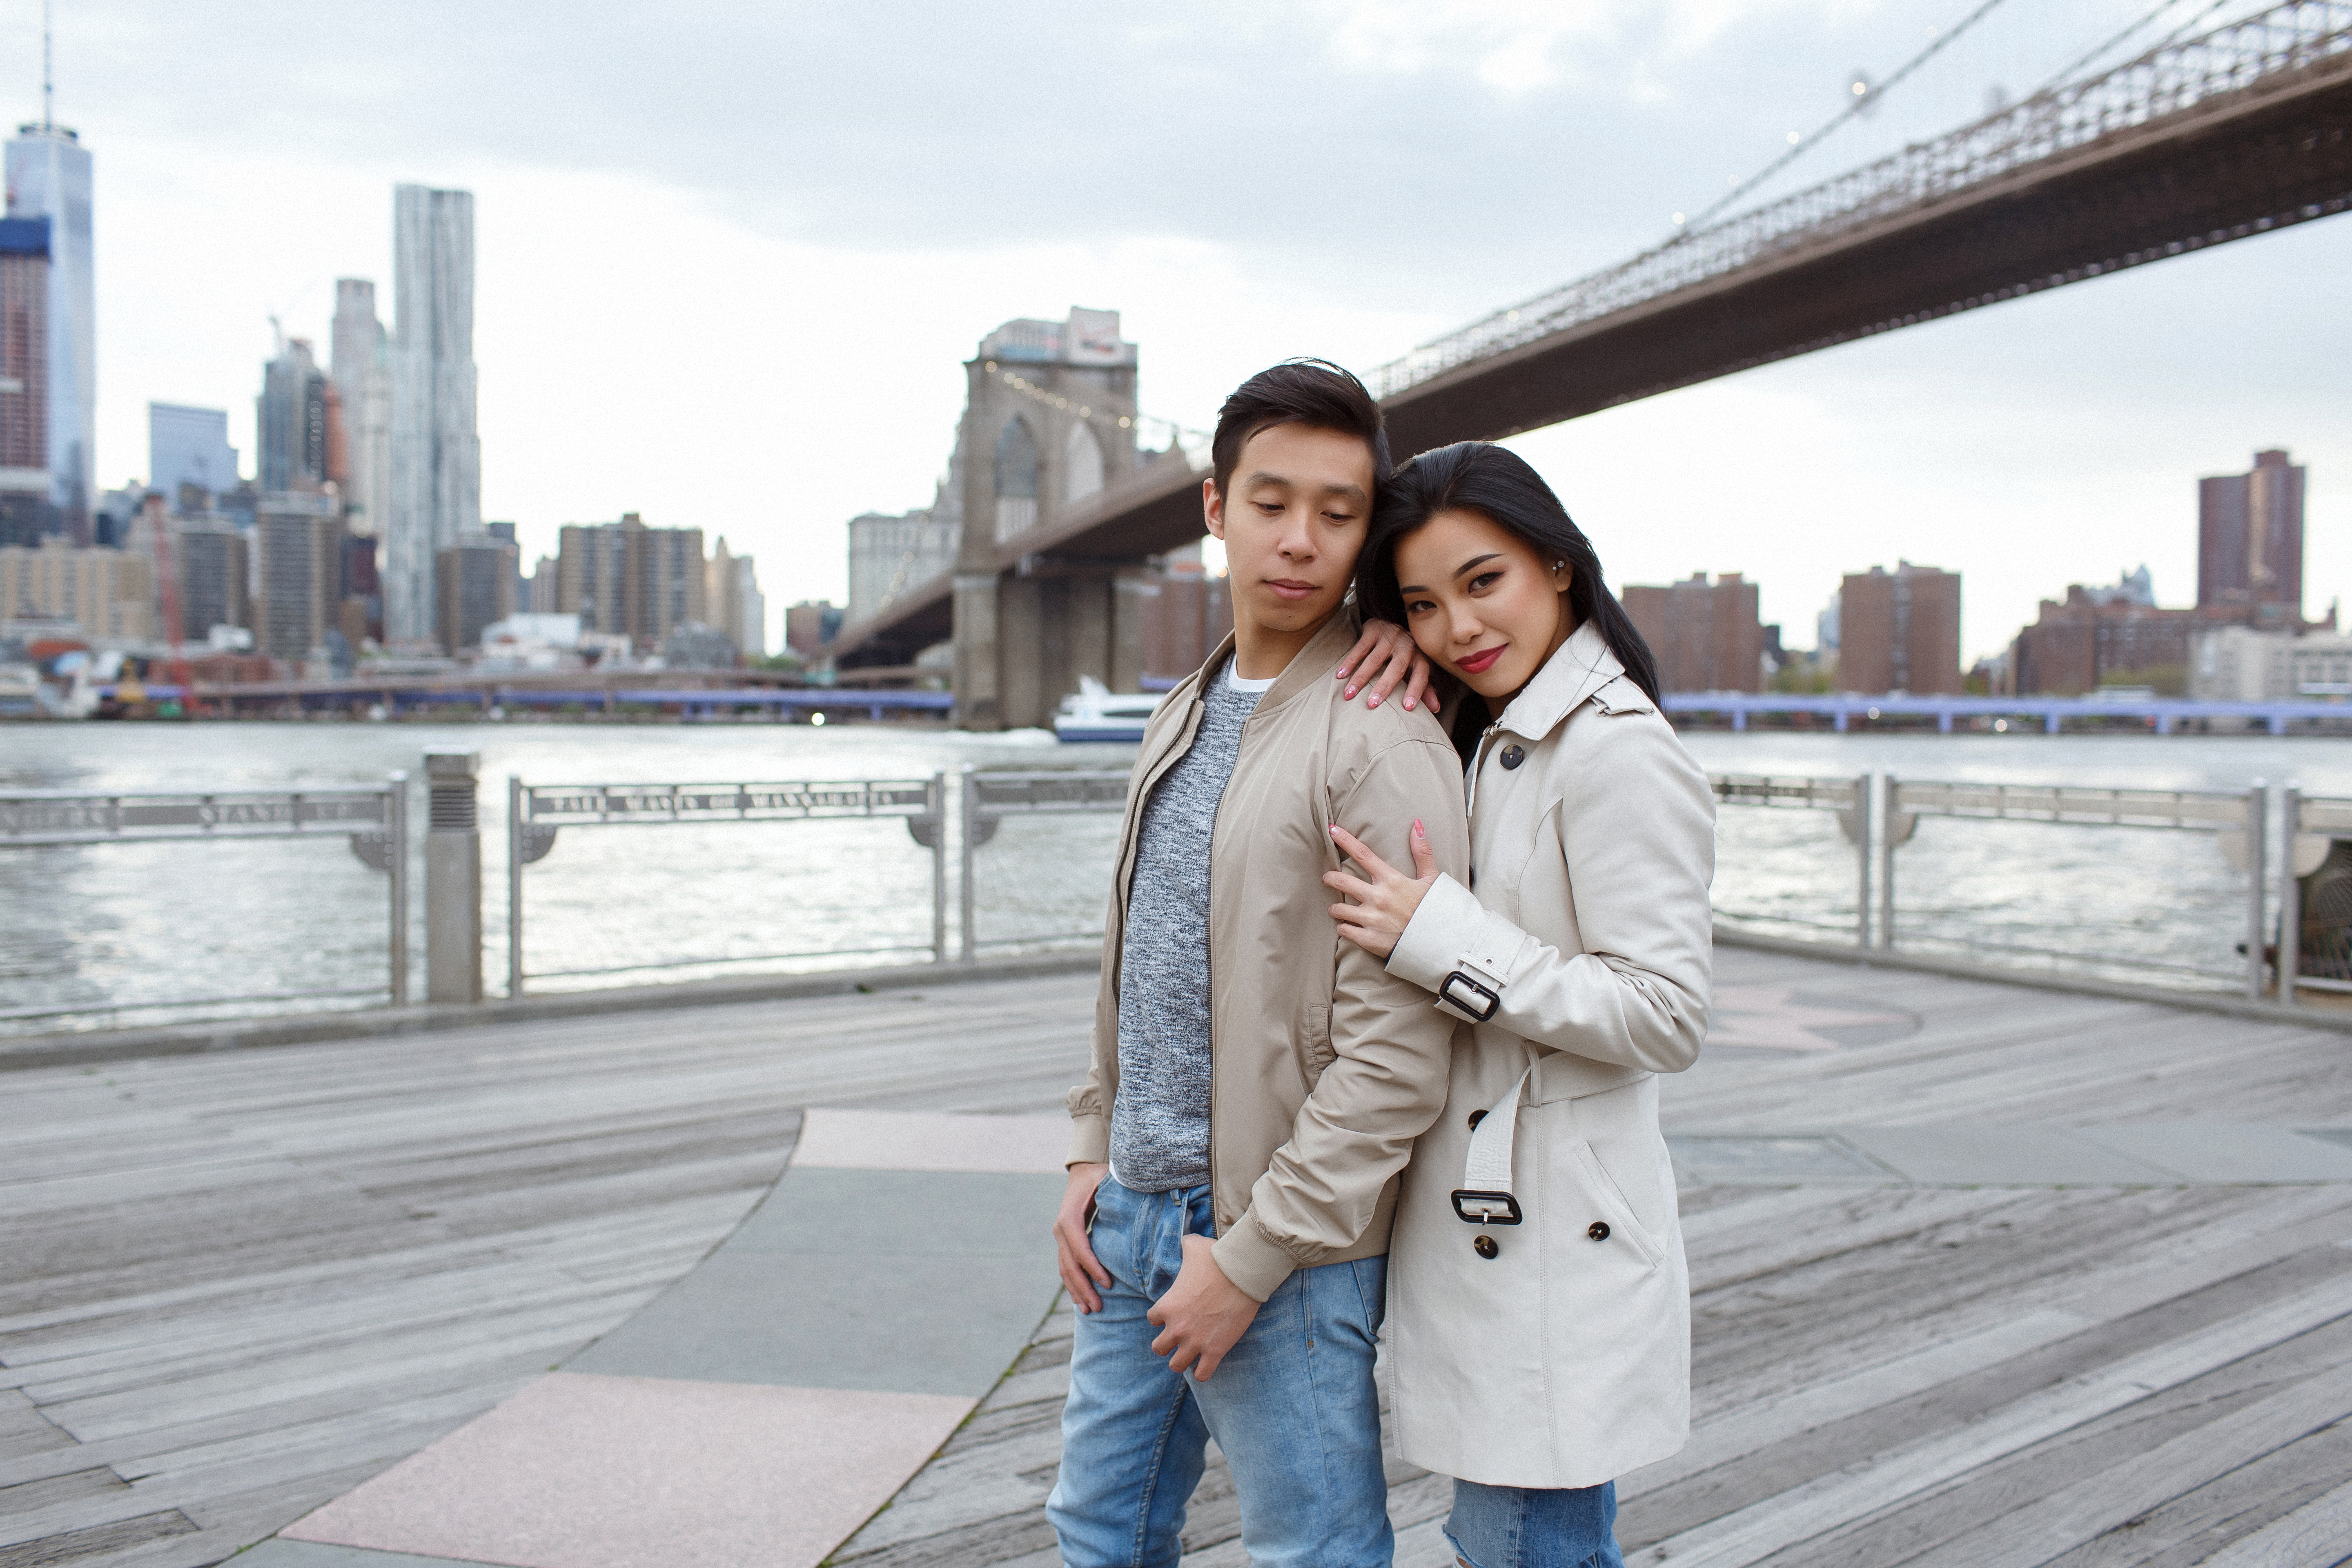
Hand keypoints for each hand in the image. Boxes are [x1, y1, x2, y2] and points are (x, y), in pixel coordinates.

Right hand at [1054, 1162, 1111, 1312]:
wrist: (1083, 1171)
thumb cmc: (1100, 1177)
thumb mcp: (1108, 1181)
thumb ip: (1118, 1194)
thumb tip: (1138, 1205)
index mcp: (1070, 1217)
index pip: (1080, 1248)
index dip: (1092, 1268)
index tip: (1108, 1284)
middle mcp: (1061, 1229)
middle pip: (1070, 1264)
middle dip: (1084, 1287)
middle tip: (1098, 1307)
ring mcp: (1060, 1236)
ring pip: (1065, 1269)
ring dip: (1076, 1291)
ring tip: (1089, 1310)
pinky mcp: (1064, 1242)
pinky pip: (1065, 1267)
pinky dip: (1072, 1284)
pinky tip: (1079, 1299)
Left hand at [1147, 1234, 1259, 1379]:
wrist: (1243, 1273)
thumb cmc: (1217, 1257)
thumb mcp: (1193, 1246)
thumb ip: (1183, 1246)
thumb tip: (1184, 1239)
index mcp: (1166, 1306)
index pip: (1152, 1320)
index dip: (1162, 1317)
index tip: (1173, 1313)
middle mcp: (1176, 1328)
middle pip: (1158, 1348)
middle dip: (1167, 1343)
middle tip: (1180, 1335)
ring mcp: (1195, 1342)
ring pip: (1176, 1365)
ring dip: (1181, 1360)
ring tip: (1191, 1352)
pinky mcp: (1215, 1351)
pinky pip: (1202, 1374)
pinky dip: (1202, 1372)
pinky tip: (1207, 1362)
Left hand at [1324, 820, 1438, 959]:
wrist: (1440, 943)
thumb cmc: (1436, 910)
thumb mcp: (1432, 879)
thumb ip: (1422, 852)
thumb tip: (1417, 825)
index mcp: (1392, 881)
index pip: (1363, 854)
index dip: (1345, 840)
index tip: (1332, 830)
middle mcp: (1378, 898)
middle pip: (1342, 880)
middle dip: (1330, 877)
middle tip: (1327, 877)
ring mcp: (1371, 919)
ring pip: (1339, 909)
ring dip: (1335, 907)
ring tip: (1336, 908)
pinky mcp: (1369, 939)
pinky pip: (1345, 930)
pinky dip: (1343, 928)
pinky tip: (1346, 926)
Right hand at [1335, 620, 1438, 712]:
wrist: (1392, 625)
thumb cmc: (1405, 655)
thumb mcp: (1415, 669)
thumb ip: (1425, 688)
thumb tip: (1436, 709)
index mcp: (1419, 657)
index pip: (1421, 675)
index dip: (1416, 691)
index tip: (1408, 708)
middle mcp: (1407, 646)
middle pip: (1397, 668)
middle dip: (1384, 686)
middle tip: (1372, 704)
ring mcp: (1390, 637)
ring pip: (1374, 659)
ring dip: (1361, 678)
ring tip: (1349, 694)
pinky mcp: (1373, 630)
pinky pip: (1360, 648)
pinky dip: (1349, 662)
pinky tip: (1341, 675)